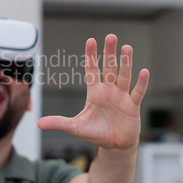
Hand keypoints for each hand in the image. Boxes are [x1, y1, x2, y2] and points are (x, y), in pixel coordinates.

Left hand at [38, 34, 149, 148]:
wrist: (114, 146)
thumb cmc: (96, 133)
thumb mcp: (75, 128)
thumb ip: (59, 123)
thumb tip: (39, 123)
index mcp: (95, 92)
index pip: (92, 70)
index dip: (91, 56)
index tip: (91, 41)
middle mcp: (109, 91)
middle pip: (109, 68)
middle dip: (109, 53)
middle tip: (111, 37)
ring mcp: (122, 97)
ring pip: (124, 76)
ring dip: (125, 63)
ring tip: (126, 48)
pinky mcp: (133, 106)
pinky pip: (137, 92)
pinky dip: (141, 83)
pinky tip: (144, 71)